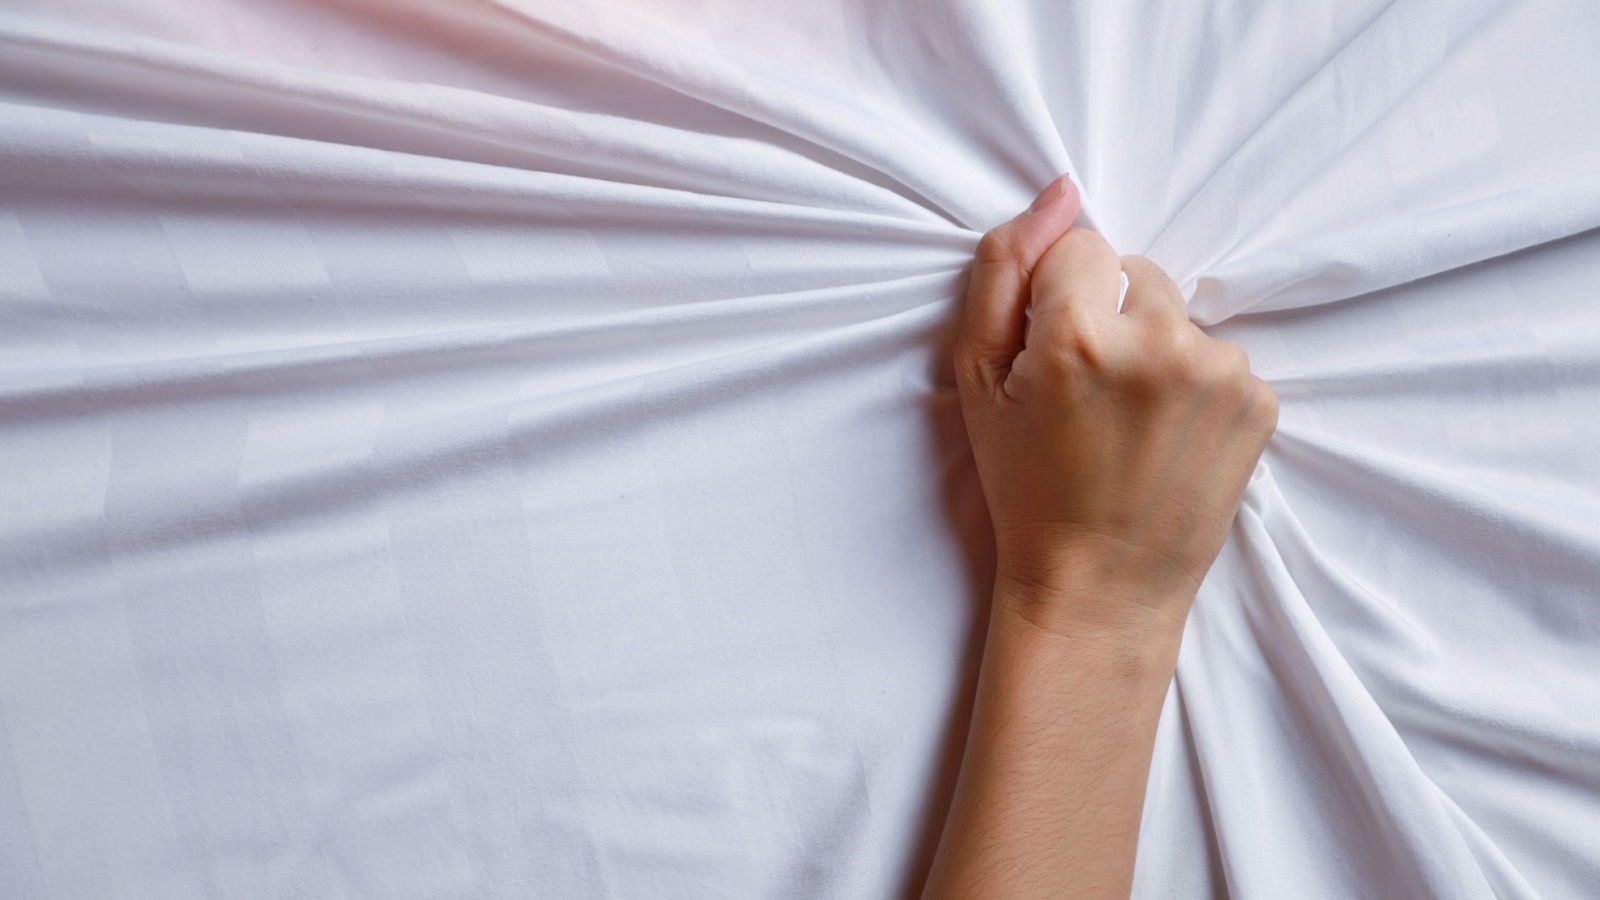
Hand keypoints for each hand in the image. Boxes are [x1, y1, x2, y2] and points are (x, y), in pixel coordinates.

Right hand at [955, 176, 1277, 638]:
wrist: (1100, 586)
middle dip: (1110, 315)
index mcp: (1081, 336)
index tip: (1051, 360)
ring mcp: (1221, 375)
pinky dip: (1193, 384)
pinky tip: (1165, 437)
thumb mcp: (978, 380)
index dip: (1057, 300)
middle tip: (1087, 396)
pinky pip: (1218, 356)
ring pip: (1178, 314)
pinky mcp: (1259, 404)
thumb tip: (1060, 192)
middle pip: (1136, 271)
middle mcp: (1162, 345)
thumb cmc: (1026, 488)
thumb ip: (1002, 271)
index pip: (1081, 246)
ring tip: (1127, 422)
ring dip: (1154, 348)